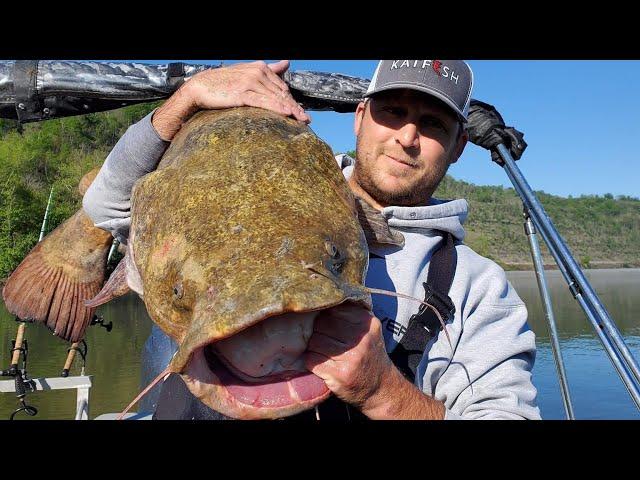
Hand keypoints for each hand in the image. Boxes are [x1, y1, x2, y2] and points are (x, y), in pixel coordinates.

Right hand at [152, 60, 309, 140]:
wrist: (200, 87)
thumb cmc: (224, 83)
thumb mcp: (248, 72)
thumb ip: (269, 69)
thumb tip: (286, 63)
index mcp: (260, 68)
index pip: (282, 87)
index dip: (292, 101)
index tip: (302, 112)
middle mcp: (257, 73)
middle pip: (281, 93)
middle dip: (295, 107)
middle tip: (306, 119)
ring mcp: (250, 83)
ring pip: (275, 98)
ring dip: (291, 110)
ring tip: (301, 120)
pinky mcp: (243, 94)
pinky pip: (263, 102)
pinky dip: (277, 107)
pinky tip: (287, 113)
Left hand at [303, 303, 394, 411]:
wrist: (381, 388)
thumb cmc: (370, 354)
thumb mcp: (369, 330)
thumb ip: (351, 314)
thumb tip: (323, 298)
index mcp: (367, 324)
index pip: (333, 310)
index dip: (325, 316)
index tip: (326, 323)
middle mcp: (361, 339)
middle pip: (321, 325)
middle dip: (318, 332)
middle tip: (324, 340)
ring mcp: (350, 358)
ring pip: (314, 342)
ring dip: (313, 347)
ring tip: (324, 352)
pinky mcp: (339, 375)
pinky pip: (312, 359)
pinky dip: (312, 361)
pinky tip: (321, 363)